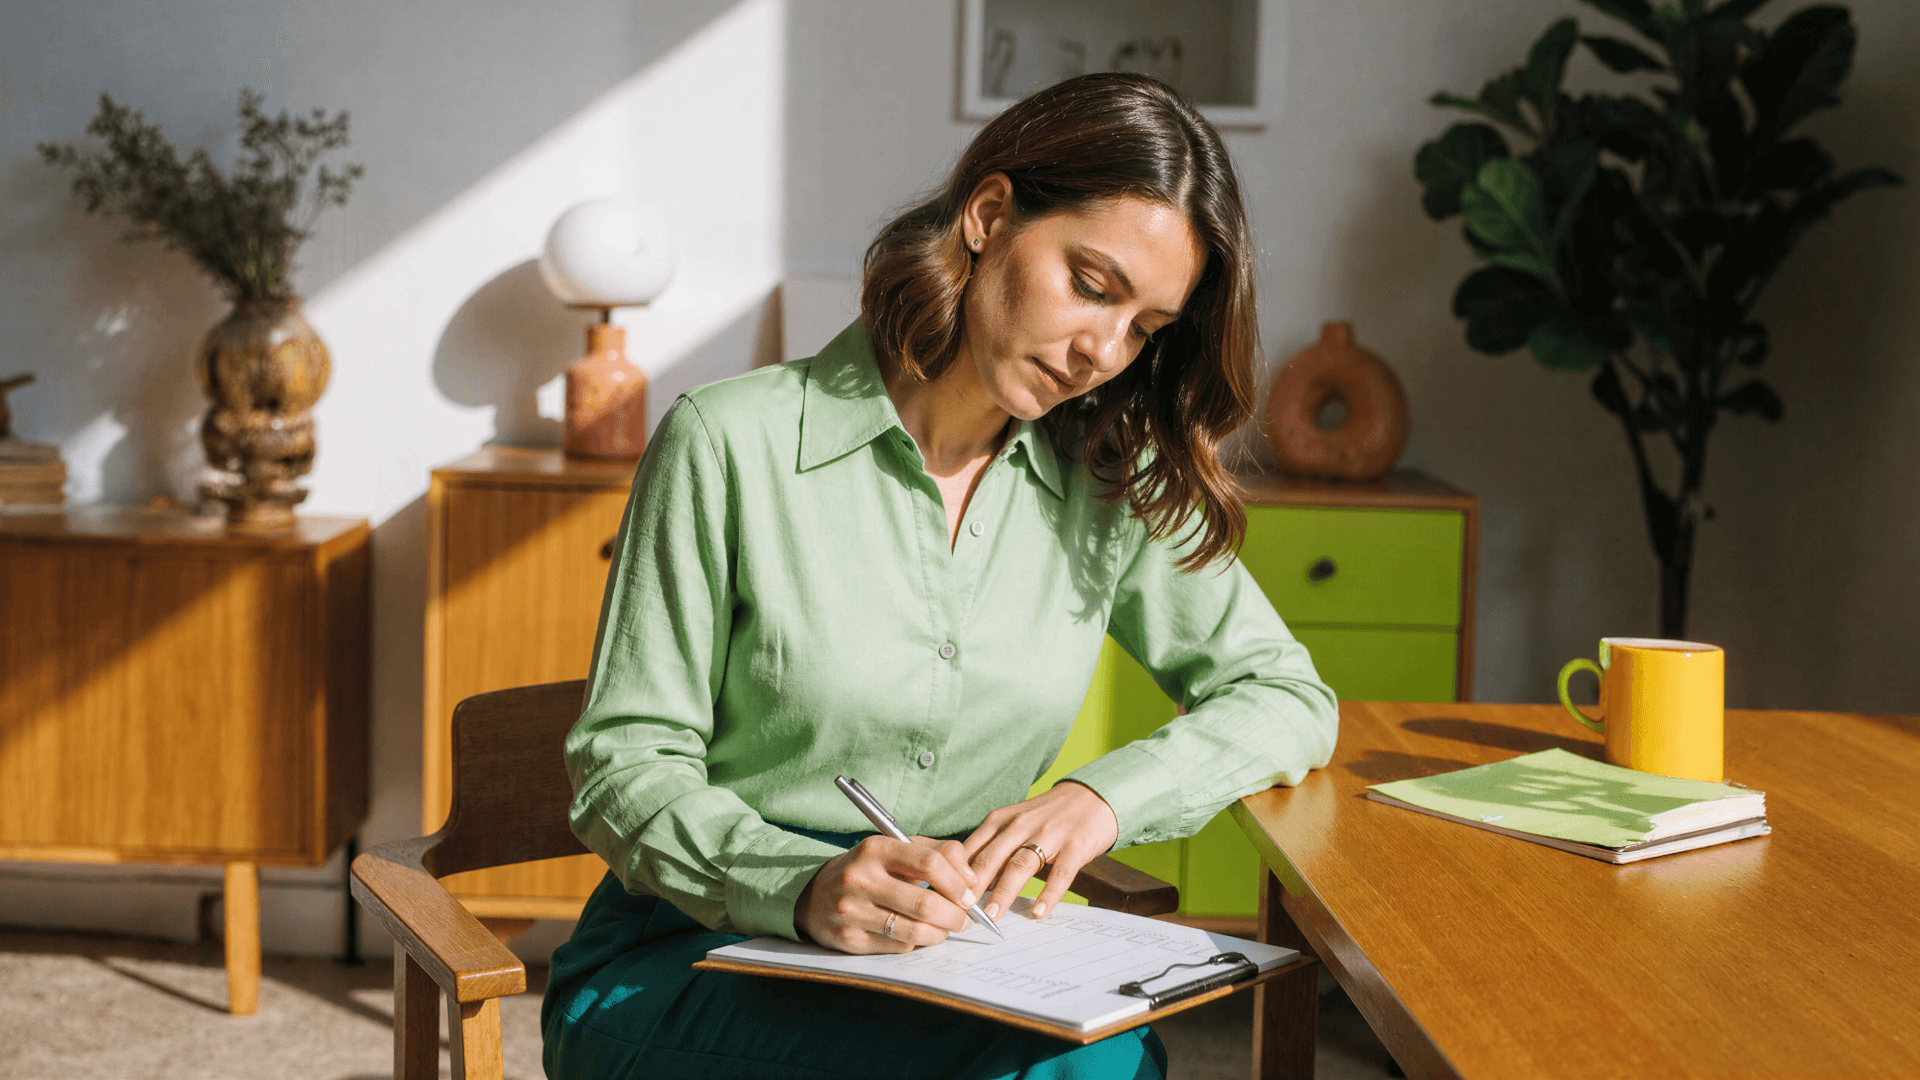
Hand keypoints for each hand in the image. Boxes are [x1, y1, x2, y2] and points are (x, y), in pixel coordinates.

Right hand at [794, 834, 979, 953]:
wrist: (814, 895)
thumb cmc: (867, 870)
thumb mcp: (894, 849)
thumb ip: (936, 853)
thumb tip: (971, 878)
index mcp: (876, 849)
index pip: (930, 863)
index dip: (958, 882)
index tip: (969, 894)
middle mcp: (861, 879)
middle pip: (926, 903)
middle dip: (955, 915)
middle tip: (964, 918)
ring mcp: (852, 912)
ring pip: (915, 932)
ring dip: (940, 933)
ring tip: (945, 928)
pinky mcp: (849, 940)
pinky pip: (898, 947)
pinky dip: (916, 943)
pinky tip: (917, 934)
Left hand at [962, 780, 1118, 921]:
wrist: (1091, 798)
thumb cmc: (1046, 816)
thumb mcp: (1013, 824)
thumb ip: (990, 848)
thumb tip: (961, 883)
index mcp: (1000, 820)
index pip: (971, 850)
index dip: (955, 875)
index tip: (945, 899)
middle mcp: (1021, 825)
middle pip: (991, 858)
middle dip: (973, 887)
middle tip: (961, 912)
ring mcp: (1049, 834)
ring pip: (1020, 865)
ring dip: (1004, 892)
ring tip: (992, 915)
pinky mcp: (1074, 846)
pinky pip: (1060, 873)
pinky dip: (1048, 894)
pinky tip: (1038, 912)